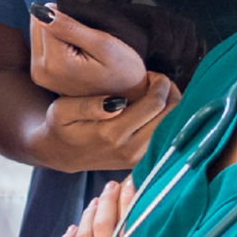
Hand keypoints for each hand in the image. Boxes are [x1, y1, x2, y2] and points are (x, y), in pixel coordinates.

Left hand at [29, 8, 148, 98]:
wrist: (128, 99)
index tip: (86, 32)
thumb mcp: (103, 44)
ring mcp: (38, 75)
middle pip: (37, 26)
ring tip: (82, 48)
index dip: (66, 17)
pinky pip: (41, 45)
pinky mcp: (41, 75)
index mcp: (54, 63)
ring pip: (37, 34)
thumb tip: (40, 11)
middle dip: (58, 25)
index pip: (45, 19)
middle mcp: (39, 71)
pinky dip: (56, 43)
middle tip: (85, 40)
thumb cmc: (123, 71)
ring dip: (57, 33)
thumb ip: (69, 27)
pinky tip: (75, 53)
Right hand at [36, 74, 178, 172]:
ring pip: (174, 128)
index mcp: (112, 134)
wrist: (62, 155)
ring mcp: (138, 159)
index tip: (150, 74)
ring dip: (172, 107)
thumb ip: (86, 105)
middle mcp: (130, 149)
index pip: (154, 104)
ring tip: (158, 94)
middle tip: (158, 82)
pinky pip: (168, 139)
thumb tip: (116, 102)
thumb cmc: (62, 126)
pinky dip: (170, 121)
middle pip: (171, 116)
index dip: (159, 84)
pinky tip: (157, 110)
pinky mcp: (142, 162)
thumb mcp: (61, 111)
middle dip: (170, 93)